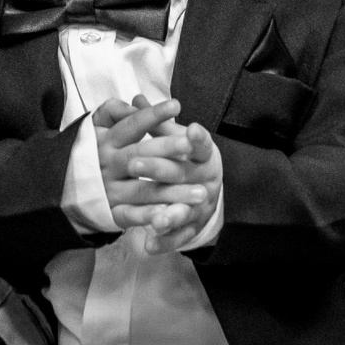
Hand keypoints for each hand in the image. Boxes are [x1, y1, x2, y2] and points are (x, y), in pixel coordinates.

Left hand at [105, 95, 222, 253]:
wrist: (210, 193)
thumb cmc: (188, 159)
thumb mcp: (179, 140)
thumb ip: (158, 123)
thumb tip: (136, 98)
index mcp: (204, 157)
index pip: (202, 146)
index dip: (196, 139)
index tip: (190, 129)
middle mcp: (205, 182)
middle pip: (183, 176)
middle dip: (159, 169)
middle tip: (134, 163)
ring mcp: (200, 206)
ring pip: (184, 210)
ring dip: (168, 214)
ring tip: (155, 219)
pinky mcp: (193, 227)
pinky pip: (178, 237)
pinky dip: (164, 242)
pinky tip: (149, 246)